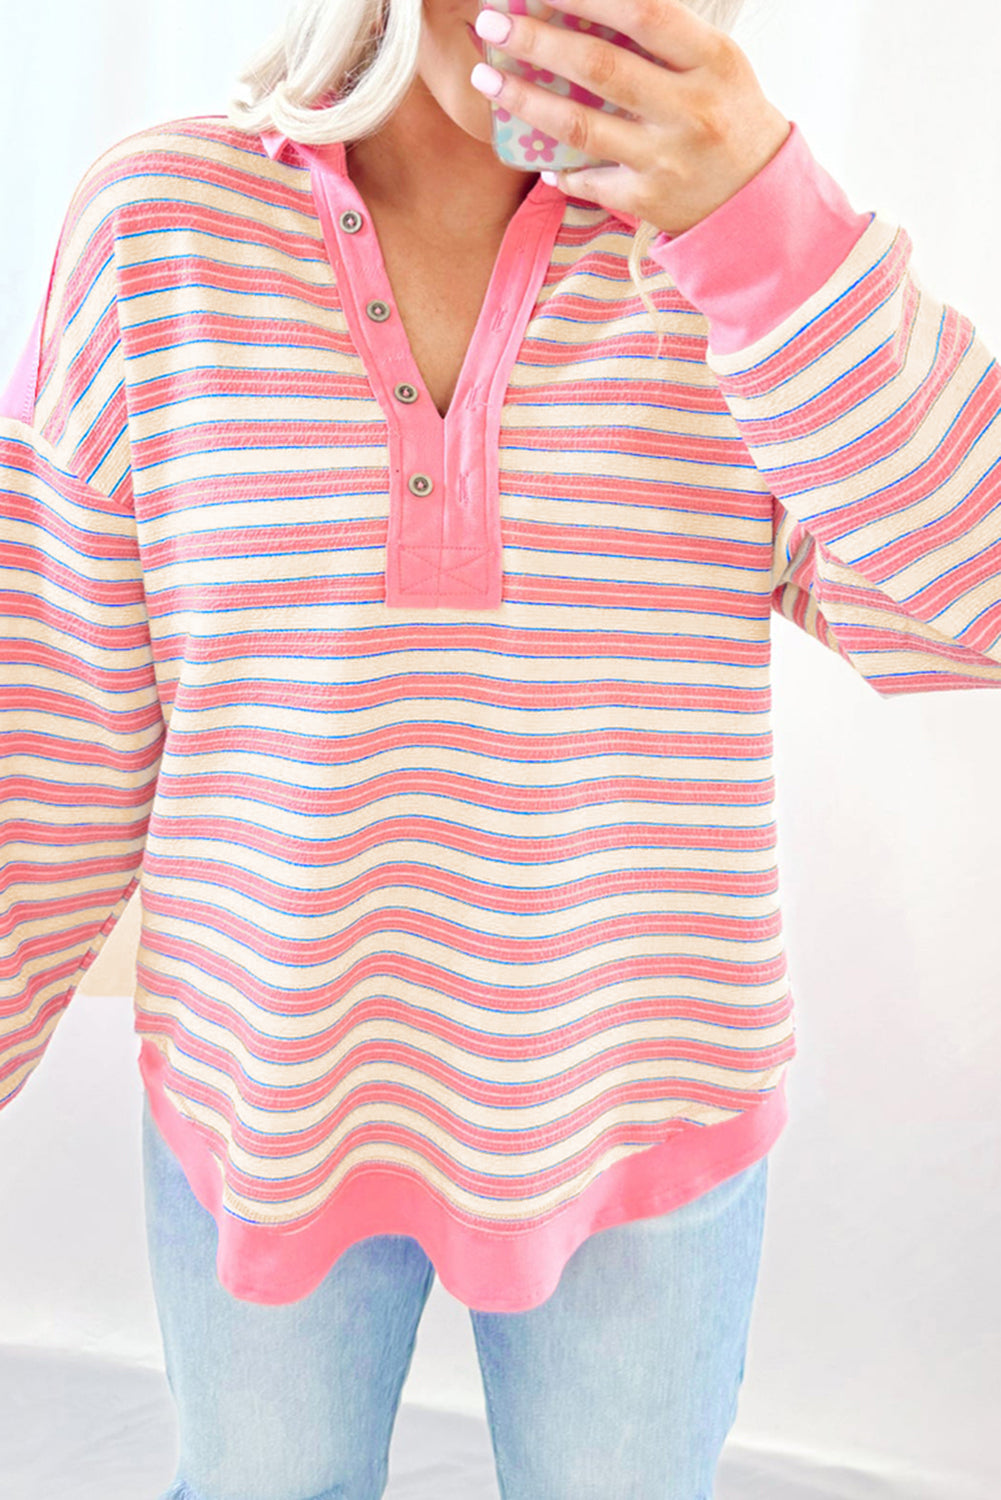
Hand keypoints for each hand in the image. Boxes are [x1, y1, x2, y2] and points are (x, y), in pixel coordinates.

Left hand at [470, 0, 791, 236]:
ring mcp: (668, 159)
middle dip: (536, 43)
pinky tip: (533, 153)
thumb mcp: (713, 63)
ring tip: (487, 79)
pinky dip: (558, 166)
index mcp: (711, 60)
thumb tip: (584, 9)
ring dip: (525, 101)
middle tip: (492, 24)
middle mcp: (691, 109)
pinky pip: (589, 179)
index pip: (641, 13)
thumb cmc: (727, 114)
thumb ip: (661, 37)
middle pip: (599, 67)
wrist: (758, 197)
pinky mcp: (650, 200)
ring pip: (581, 126)